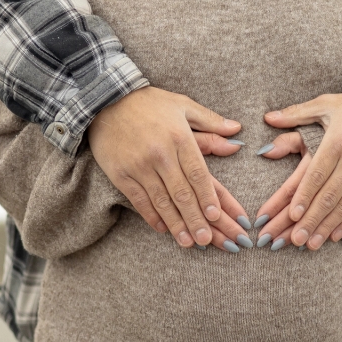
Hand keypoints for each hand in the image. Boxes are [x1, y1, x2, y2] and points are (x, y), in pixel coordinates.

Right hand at [88, 86, 243, 247]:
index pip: (198, 174)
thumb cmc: (149, 103)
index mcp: (179, 138)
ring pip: (162, 201)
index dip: (208, 197)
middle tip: (208, 240)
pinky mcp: (121, 174)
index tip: (217, 217)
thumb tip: (237, 132)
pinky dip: (152, 216)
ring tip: (189, 243)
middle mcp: (160, 154)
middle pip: (182, 193)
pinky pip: (139, 200)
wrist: (104, 99)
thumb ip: (211, 122)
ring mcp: (139, 166)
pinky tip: (164, 229)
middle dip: (196, 219)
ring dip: (177, 225)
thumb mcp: (182, 105)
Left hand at [261, 92, 341, 249]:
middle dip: (311, 220)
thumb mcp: (328, 104)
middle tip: (294, 240)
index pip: (317, 174)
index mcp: (337, 141)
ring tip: (310, 244)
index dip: (304, 196)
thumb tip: (268, 118)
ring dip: (326, 227)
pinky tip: (333, 236)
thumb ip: (297, 113)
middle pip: (329, 196)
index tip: (292, 215)